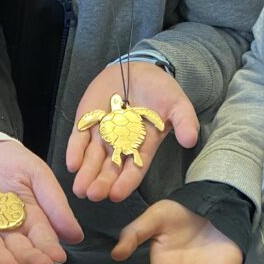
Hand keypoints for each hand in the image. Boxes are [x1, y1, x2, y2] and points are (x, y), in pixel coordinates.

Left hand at [0, 141, 83, 263]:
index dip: (49, 249)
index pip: (41, 239)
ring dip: (3, 263)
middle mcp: (6, 232)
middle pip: (19, 250)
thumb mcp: (37, 174)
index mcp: (29, 221)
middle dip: (29, 259)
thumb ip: (55, 204)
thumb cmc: (7, 159)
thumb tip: (76, 237)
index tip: (57, 257)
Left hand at [66, 62, 198, 202]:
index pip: (134, 169)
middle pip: (110, 168)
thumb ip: (184, 121)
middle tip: (94, 195)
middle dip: (102, 182)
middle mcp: (120, 146)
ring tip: (81, 189)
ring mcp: (101, 135)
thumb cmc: (159, 90)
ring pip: (92, 158)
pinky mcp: (86, 123)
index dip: (125, 182)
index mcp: (142, 147)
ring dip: (86, 174)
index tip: (117, 195)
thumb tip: (191, 140)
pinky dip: (74, 151)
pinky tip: (72, 164)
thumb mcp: (177, 104)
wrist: (137, 68)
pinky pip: (78, 139)